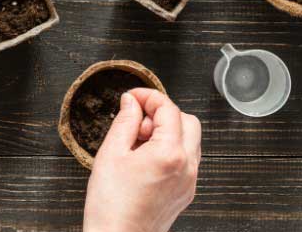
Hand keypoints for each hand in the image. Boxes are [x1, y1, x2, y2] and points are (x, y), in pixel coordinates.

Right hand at [83, 88, 200, 231]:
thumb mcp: (111, 153)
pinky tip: (145, 159)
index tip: (132, 97)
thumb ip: (125, 121)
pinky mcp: (185, 193)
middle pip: (188, 121)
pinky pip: (187, 160)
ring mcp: (189, 181)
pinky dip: (171, 150)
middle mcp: (187, 167)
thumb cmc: (111, 204)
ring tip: (138, 143)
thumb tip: (131, 102)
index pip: (168, 109)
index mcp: (169, 153)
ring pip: (190, 141)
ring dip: (168, 132)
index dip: (148, 96)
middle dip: (163, 114)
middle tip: (137, 121)